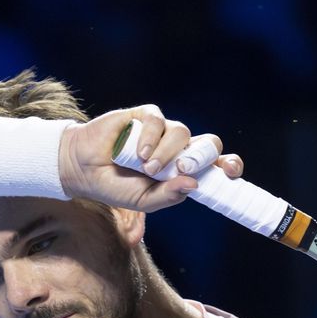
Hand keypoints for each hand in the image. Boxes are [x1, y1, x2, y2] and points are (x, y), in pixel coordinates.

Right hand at [57, 105, 243, 211]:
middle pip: (207, 143)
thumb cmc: (116, 187)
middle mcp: (178, 149)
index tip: (232, 172)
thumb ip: (168, 195)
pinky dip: (151, 138)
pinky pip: (157, 120)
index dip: (229, 165)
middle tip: (183, 169)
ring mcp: (162, 131)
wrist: (84, 170)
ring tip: (147, 168)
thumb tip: (194, 184)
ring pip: (181, 132)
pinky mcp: (143, 116)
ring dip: (167, 152)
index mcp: (184, 169)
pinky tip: (139, 153)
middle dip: (201, 156)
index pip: (216, 164)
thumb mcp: (143, 200)